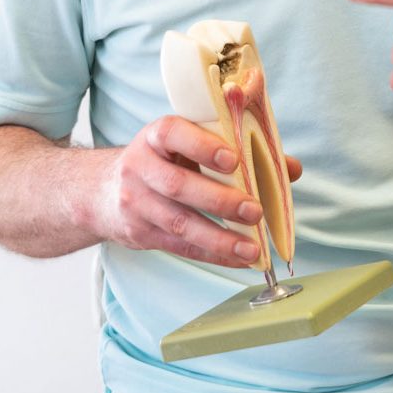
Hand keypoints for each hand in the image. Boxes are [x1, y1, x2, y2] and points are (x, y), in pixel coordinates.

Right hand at [97, 115, 302, 267]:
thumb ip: (238, 148)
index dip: (203, 146)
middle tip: (255, 210)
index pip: (173, 134)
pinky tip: (237, 258)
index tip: (233, 160)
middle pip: (179, 185)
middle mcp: (140, 167)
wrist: (102, 191)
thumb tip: (290, 167)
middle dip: (220, 200)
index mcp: (155, 136)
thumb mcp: (189, 142)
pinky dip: (212, 254)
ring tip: (252, 248)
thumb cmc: (164, 159)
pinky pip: (179, 247)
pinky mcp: (140, 233)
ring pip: (179, 223)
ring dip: (220, 238)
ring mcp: (137, 203)